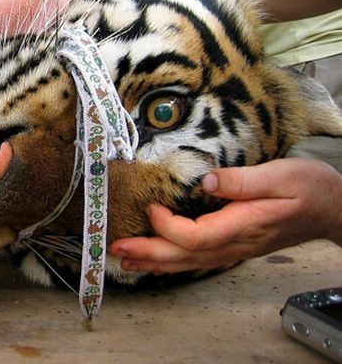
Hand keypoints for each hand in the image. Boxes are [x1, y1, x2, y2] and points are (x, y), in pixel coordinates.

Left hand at [109, 158, 341, 272]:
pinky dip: (173, 260)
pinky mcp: (234, 246)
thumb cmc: (310, 189)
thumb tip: (207, 180)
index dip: (168, 226)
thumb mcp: (280, 175)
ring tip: (126, 259)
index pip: (195, 237)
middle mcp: (234, 243)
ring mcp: (234, 248)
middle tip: (117, 247)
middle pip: (184, 255)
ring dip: (156, 260)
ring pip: (189, 262)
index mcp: (242, 225)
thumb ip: (242, 180)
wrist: (333, 209)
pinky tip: (159, 259)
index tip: (151, 206)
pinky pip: (198, 259)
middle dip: (148, 252)